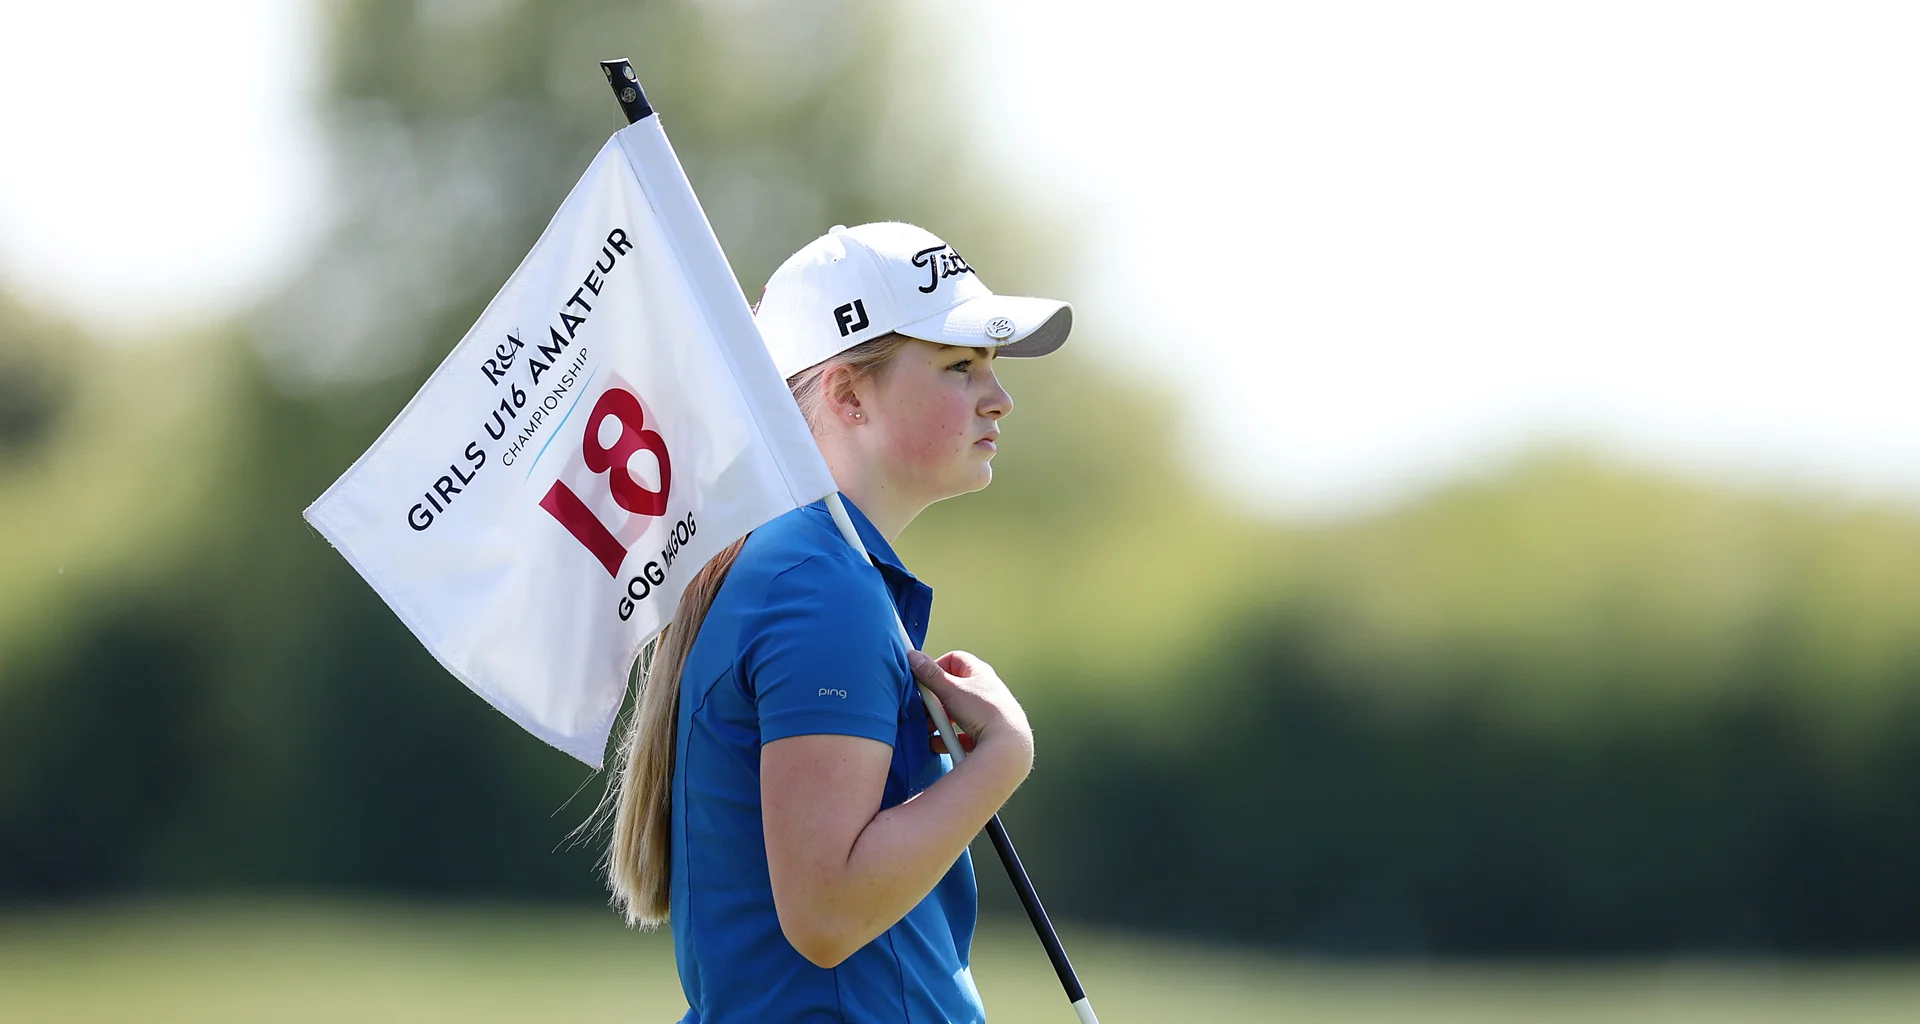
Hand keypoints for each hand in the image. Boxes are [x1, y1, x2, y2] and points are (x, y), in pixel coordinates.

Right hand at [907, 650, 1032, 761]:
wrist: (1008, 747)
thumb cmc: (982, 713)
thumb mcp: (951, 691)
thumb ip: (930, 675)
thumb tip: (913, 656)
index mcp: (980, 673)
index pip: (955, 659)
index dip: (937, 668)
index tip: (925, 681)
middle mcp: (987, 689)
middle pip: (954, 688)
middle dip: (935, 700)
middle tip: (925, 710)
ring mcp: (989, 712)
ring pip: (958, 712)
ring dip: (940, 720)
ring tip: (930, 730)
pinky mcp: (989, 734)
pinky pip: (964, 733)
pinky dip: (950, 737)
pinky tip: (939, 744)